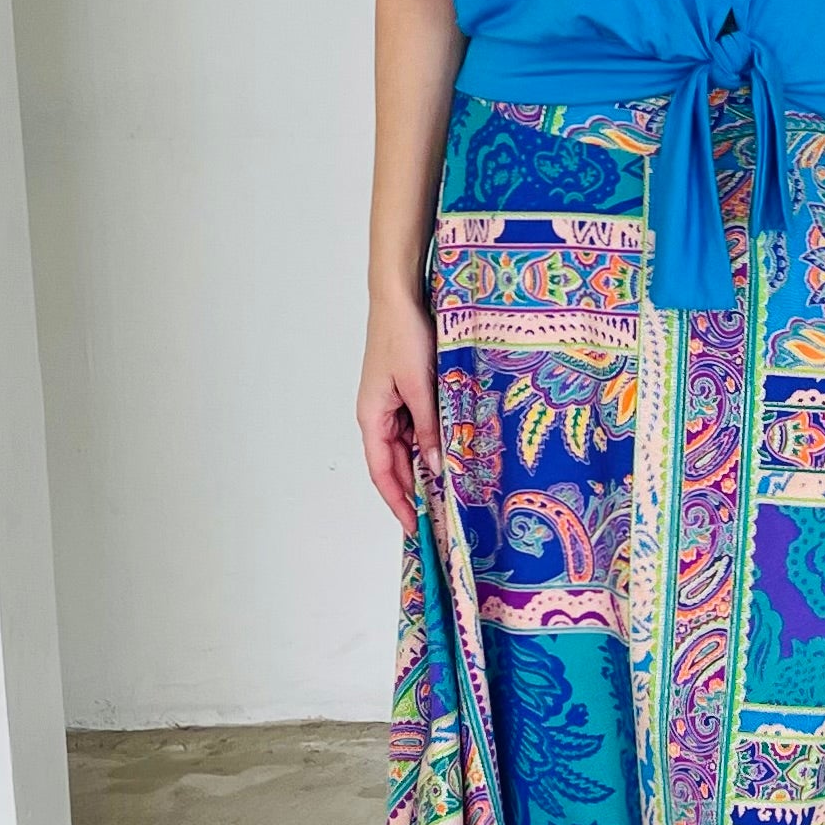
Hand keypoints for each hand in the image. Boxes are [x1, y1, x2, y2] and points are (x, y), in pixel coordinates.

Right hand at [357, 291, 439, 531]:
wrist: (399, 296)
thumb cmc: (401, 335)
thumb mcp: (419, 386)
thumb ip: (428, 427)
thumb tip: (437, 466)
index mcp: (372, 417)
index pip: (383, 473)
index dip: (398, 502)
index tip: (414, 527)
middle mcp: (379, 415)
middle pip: (396, 463)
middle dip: (415, 490)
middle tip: (440, 516)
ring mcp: (393, 403)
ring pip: (409, 446)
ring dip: (427, 466)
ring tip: (451, 491)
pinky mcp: (407, 391)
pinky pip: (418, 425)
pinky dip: (432, 441)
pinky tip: (452, 451)